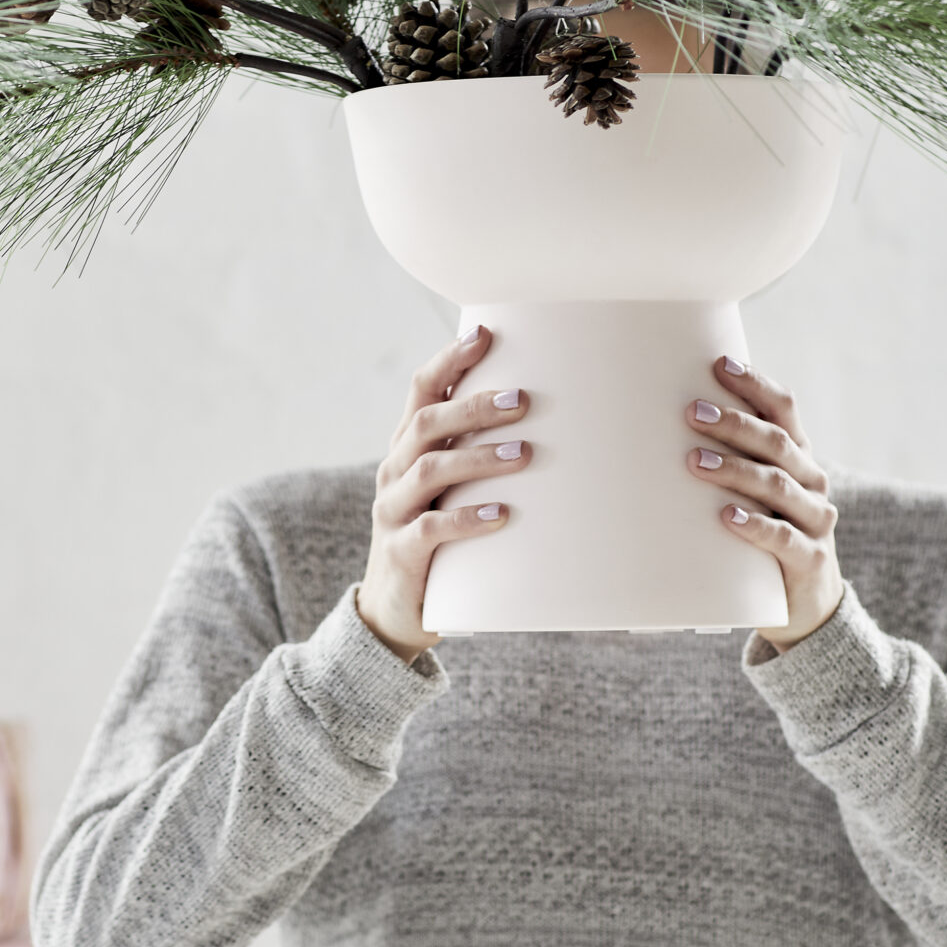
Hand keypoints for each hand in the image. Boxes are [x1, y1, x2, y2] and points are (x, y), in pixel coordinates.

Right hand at [356, 325, 529, 661]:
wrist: (394, 612)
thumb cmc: (439, 541)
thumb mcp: (451, 492)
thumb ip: (477, 455)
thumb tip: (553, 420)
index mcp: (406, 448)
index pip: (421, 390)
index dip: (449, 360)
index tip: (485, 334)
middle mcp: (394, 472)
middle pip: (427, 422)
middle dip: (474, 405)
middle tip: (524, 399)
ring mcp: (393, 512)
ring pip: (430, 469)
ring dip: (479, 457)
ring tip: (524, 454)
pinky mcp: (402, 553)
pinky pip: (432, 530)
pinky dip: (467, 519)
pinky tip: (502, 516)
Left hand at [685, 357, 842, 649]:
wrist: (806, 604)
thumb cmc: (764, 534)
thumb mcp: (752, 494)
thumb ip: (726, 461)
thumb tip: (657, 424)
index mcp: (799, 458)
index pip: (783, 410)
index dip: (755, 385)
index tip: (719, 364)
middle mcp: (813, 482)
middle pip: (776, 443)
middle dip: (734, 424)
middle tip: (692, 411)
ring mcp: (816, 520)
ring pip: (777, 486)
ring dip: (735, 470)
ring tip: (694, 461)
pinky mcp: (810, 559)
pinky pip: (783, 538)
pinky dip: (755, 525)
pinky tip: (726, 516)